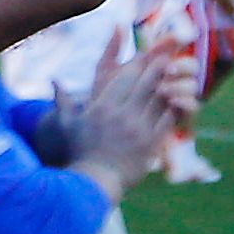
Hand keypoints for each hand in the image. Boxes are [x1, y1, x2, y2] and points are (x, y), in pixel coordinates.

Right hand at [61, 43, 185, 197]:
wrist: (96, 180)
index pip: (124, 79)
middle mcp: (122, 114)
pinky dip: (173, 108)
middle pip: (144, 85)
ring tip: (177, 74)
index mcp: (103, 107)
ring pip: (158, 101)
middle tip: (167, 56)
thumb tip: (53, 80)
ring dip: (168, 85)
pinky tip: (179, 101)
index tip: (145, 54)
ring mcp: (139, 129)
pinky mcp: (151, 143)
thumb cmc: (80, 151)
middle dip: (156, 69)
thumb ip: (62, 100)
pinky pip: (166, 120)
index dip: (136, 64)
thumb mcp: (67, 124)